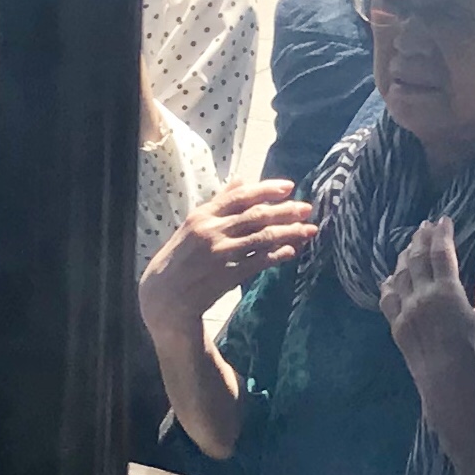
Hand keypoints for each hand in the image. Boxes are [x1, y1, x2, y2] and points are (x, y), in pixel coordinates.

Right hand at [138, 180, 314, 332]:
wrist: (165, 295)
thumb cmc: (180, 256)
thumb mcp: (194, 224)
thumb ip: (219, 202)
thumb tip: (241, 179)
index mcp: (203, 215)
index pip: (241, 196)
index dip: (267, 190)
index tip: (289, 187)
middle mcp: (212, 231)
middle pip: (257, 215)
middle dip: (286, 210)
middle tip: (307, 208)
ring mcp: (221, 253)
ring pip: (263, 237)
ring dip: (290, 232)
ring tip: (309, 229)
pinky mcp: (228, 275)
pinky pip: (260, 261)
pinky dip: (278, 254)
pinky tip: (292, 251)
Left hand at [381, 218, 474, 374]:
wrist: (453, 394)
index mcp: (447, 292)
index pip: (440, 252)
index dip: (441, 233)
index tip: (443, 219)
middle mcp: (421, 297)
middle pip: (416, 258)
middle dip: (420, 239)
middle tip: (426, 226)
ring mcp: (405, 313)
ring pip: (399, 275)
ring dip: (404, 256)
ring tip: (411, 246)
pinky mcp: (396, 329)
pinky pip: (387, 298)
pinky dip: (390, 282)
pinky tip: (392, 277)